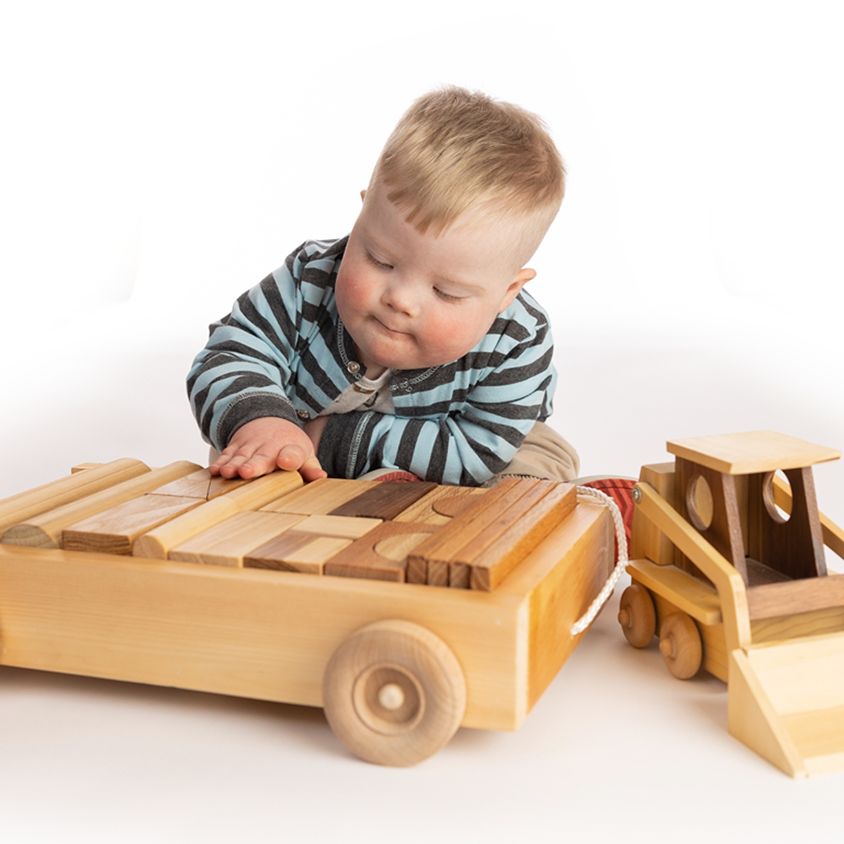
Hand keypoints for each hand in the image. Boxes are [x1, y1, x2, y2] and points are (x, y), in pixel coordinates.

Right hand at [209, 417, 326, 481]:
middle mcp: (271, 446)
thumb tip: (320, 478)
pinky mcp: (237, 446)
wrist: (269, 422)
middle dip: (255, 464)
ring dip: (233, 464)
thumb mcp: (305, 454)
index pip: (293, 453)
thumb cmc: (289, 447)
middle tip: (246, 472)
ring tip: (227, 473)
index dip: (290, 458)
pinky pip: (228, 454)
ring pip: (242, 456)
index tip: (285, 461)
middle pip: (263, 457)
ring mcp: (252, 445)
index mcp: (293, 449)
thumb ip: (310, 468)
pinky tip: (215, 471)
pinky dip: (221, 461)